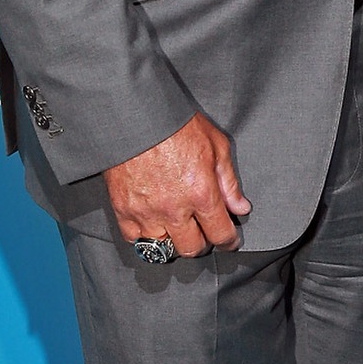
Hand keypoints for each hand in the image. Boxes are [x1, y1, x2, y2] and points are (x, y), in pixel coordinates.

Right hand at [104, 113, 250, 257]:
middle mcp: (174, 208)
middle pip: (192, 248)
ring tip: (177, 228)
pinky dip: (144, 236)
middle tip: (203, 232)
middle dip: (202, 243)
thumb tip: (240, 207)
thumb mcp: (216, 145)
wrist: (135, 114)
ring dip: (173, 241)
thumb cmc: (175, 124)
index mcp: (200, 193)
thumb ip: (229, 181)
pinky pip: (134, 238)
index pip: (220, 234)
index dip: (228, 241)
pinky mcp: (123, 209)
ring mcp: (146, 212)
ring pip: (163, 249)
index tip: (229, 240)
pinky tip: (152, 224)